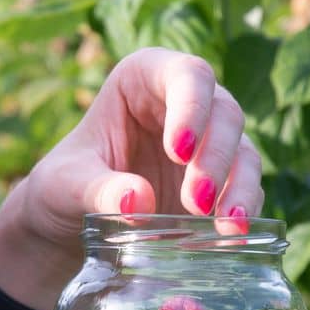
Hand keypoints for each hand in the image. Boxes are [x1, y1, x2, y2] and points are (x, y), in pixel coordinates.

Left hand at [0, 49, 262, 307]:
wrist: (69, 225)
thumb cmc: (63, 187)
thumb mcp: (64, 185)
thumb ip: (96, 189)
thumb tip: (137, 202)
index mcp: (143, 79)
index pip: (185, 74)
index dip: (191, 107)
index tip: (177, 151)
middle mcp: (185, 104)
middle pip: (223, 113)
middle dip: (214, 157)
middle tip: (197, 201)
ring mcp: (207, 144)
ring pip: (243, 150)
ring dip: (240, 186)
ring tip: (227, 224)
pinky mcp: (220, 183)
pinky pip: (246, 188)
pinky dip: (245, 209)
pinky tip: (234, 235)